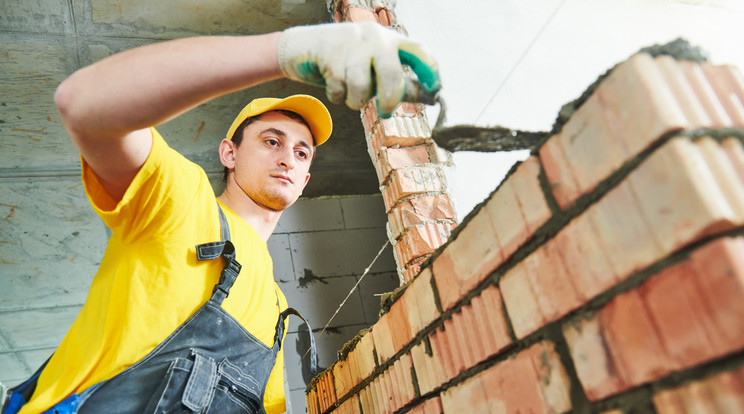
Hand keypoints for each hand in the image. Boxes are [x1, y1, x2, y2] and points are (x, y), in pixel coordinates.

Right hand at [277, 22, 440, 116]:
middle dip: (390, 100)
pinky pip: (339, 87)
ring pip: (362, 86)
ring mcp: (351, 42)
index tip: (435, 91)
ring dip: (356, 100)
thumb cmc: (344, 63)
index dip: (429, 71)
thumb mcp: (374, 69)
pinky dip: (337, 95)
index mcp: (390, 40)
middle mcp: (374, 36)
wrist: (300, 48)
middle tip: (386, 112)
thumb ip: (399, 81)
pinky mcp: (329, 52)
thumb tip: (430, 97)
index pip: (418, 51)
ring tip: (351, 96)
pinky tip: (334, 86)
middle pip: (391, 74)